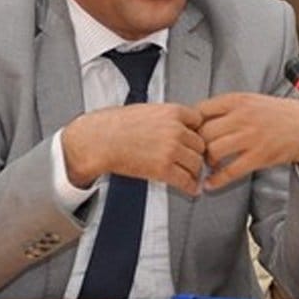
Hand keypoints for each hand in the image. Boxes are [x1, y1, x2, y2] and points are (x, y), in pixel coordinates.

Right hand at [62, 103, 204, 194]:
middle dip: (195, 152)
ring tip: (190, 174)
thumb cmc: (115, 124)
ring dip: (194, 170)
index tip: (193, 139)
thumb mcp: (147, 110)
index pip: (199, 121)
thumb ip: (167, 117)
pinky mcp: (163, 169)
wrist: (98, 140)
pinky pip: (187, 181)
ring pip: (197, 163)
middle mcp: (175, 130)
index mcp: (172, 112)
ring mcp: (171, 150)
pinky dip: (191, 187)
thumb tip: (180, 125)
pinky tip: (192, 188)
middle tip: (191, 159)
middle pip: (200, 144)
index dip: (195, 131)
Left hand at [196, 93, 298, 190]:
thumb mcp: (249, 100)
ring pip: (214, 151)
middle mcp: (242, 117)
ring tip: (208, 164)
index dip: (191, 124)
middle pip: (203, 132)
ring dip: (206, 161)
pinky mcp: (259, 156)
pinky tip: (210, 183)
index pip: (200, 110)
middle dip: (196, 145)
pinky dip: (216, 180)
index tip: (190, 133)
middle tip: (196, 152)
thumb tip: (197, 119)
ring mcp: (250, 137)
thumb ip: (225, 107)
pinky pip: (230, 171)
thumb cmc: (276, 114)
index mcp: (237, 100)